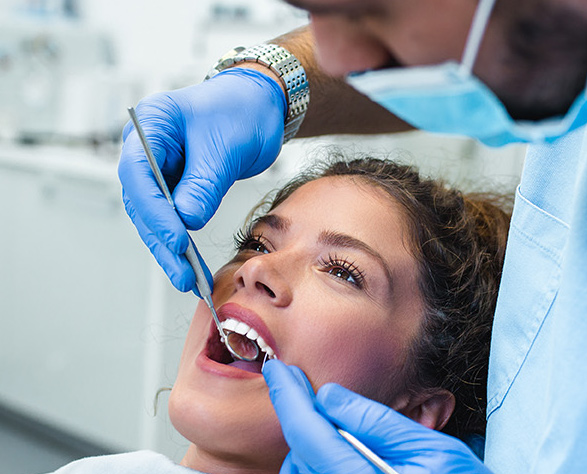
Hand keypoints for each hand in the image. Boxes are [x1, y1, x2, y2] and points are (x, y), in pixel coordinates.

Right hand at [118, 68, 286, 290]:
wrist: (259, 105)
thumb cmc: (243, 111)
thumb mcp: (226, 147)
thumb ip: (204, 184)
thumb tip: (186, 221)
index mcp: (151, 125)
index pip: (138, 173)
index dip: (154, 211)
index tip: (176, 239)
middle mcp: (147, 148)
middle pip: (142, 201)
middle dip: (161, 239)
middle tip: (181, 273)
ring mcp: (159, 168)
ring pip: (154, 215)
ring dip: (169, 248)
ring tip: (187, 279)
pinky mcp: (176, 185)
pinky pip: (173, 216)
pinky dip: (181, 241)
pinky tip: (191, 264)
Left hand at [263, 359, 491, 473]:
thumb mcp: (429, 449)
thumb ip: (375, 422)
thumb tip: (328, 396)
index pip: (308, 432)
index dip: (289, 396)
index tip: (278, 370)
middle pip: (302, 450)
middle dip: (305, 416)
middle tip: (312, 390)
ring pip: (302, 468)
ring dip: (310, 442)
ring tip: (337, 427)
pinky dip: (315, 461)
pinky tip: (337, 450)